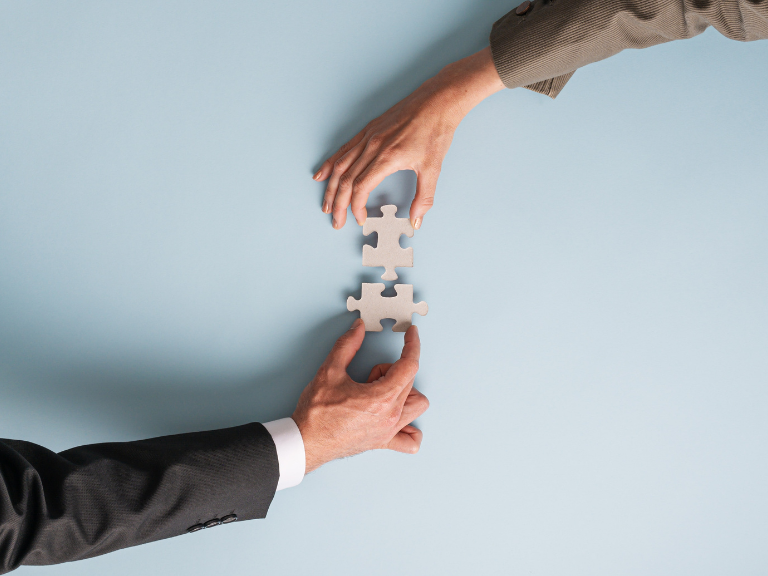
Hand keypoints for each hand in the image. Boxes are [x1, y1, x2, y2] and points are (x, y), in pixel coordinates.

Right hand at [292, 319, 428, 472]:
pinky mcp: (383, 442)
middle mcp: (391, 416)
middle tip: (368, 374)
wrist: (306, 441)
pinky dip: (411, 428)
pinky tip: (396, 416)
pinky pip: (411, 440)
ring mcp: (389, 431)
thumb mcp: (329, 371)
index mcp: (381, 397)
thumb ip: (347, 345)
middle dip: (392, 368)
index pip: (409, 365)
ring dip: (407, 391)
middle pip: (410, 380)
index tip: (411, 333)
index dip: (412, 344)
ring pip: (417, 405)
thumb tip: (358, 328)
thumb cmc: (316, 412)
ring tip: (383, 391)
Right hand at [314, 46, 504, 229]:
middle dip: (339, 204)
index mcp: (387, 157)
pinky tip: (322, 175)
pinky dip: (331, 164)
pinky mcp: (368, 130)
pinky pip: (344, 149)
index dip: (357, 207)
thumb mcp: (433, 168)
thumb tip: (417, 220)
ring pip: (341, 165)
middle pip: (346, 180)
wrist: (438, 101)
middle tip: (336, 222)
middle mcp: (372, 146)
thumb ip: (423, 197)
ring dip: (331, 188)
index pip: (361, 187)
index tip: (360, 219)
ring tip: (326, 205)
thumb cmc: (436, 131)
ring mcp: (368, 137)